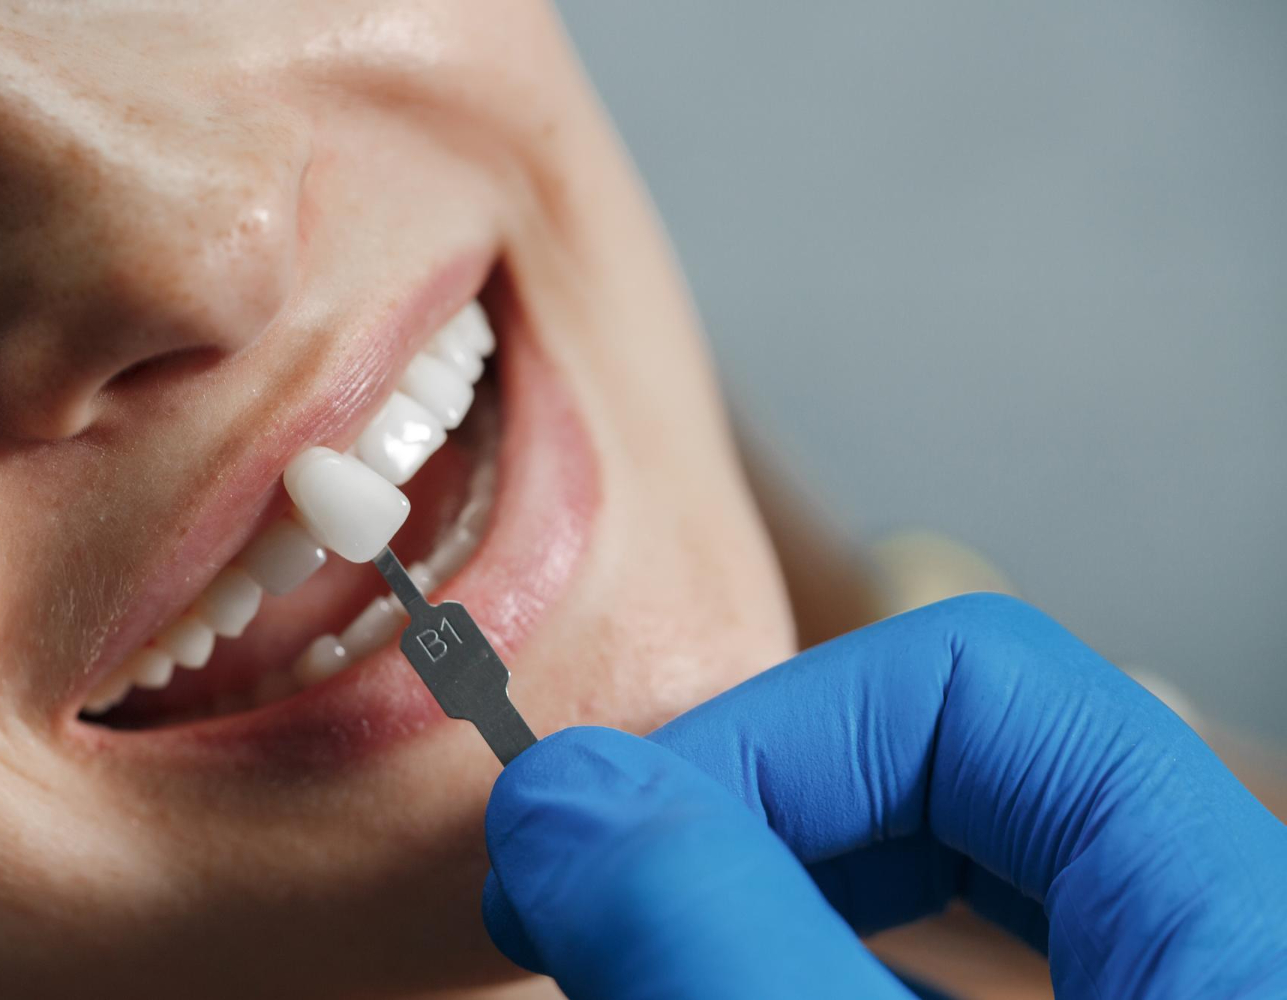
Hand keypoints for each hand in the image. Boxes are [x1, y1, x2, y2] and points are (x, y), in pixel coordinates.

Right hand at [482, 594, 1286, 998]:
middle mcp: (1209, 956)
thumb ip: (725, 944)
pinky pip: (916, 981)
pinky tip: (708, 980)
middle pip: (952, 770)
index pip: (979, 679)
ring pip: (922, 896)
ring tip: (624, 941)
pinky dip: (789, 966)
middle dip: (743, 807)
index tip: (610, 821)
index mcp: (1240, 933)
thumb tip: (566, 803)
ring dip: (745, 893)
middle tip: (599, 882)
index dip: (768, 725)